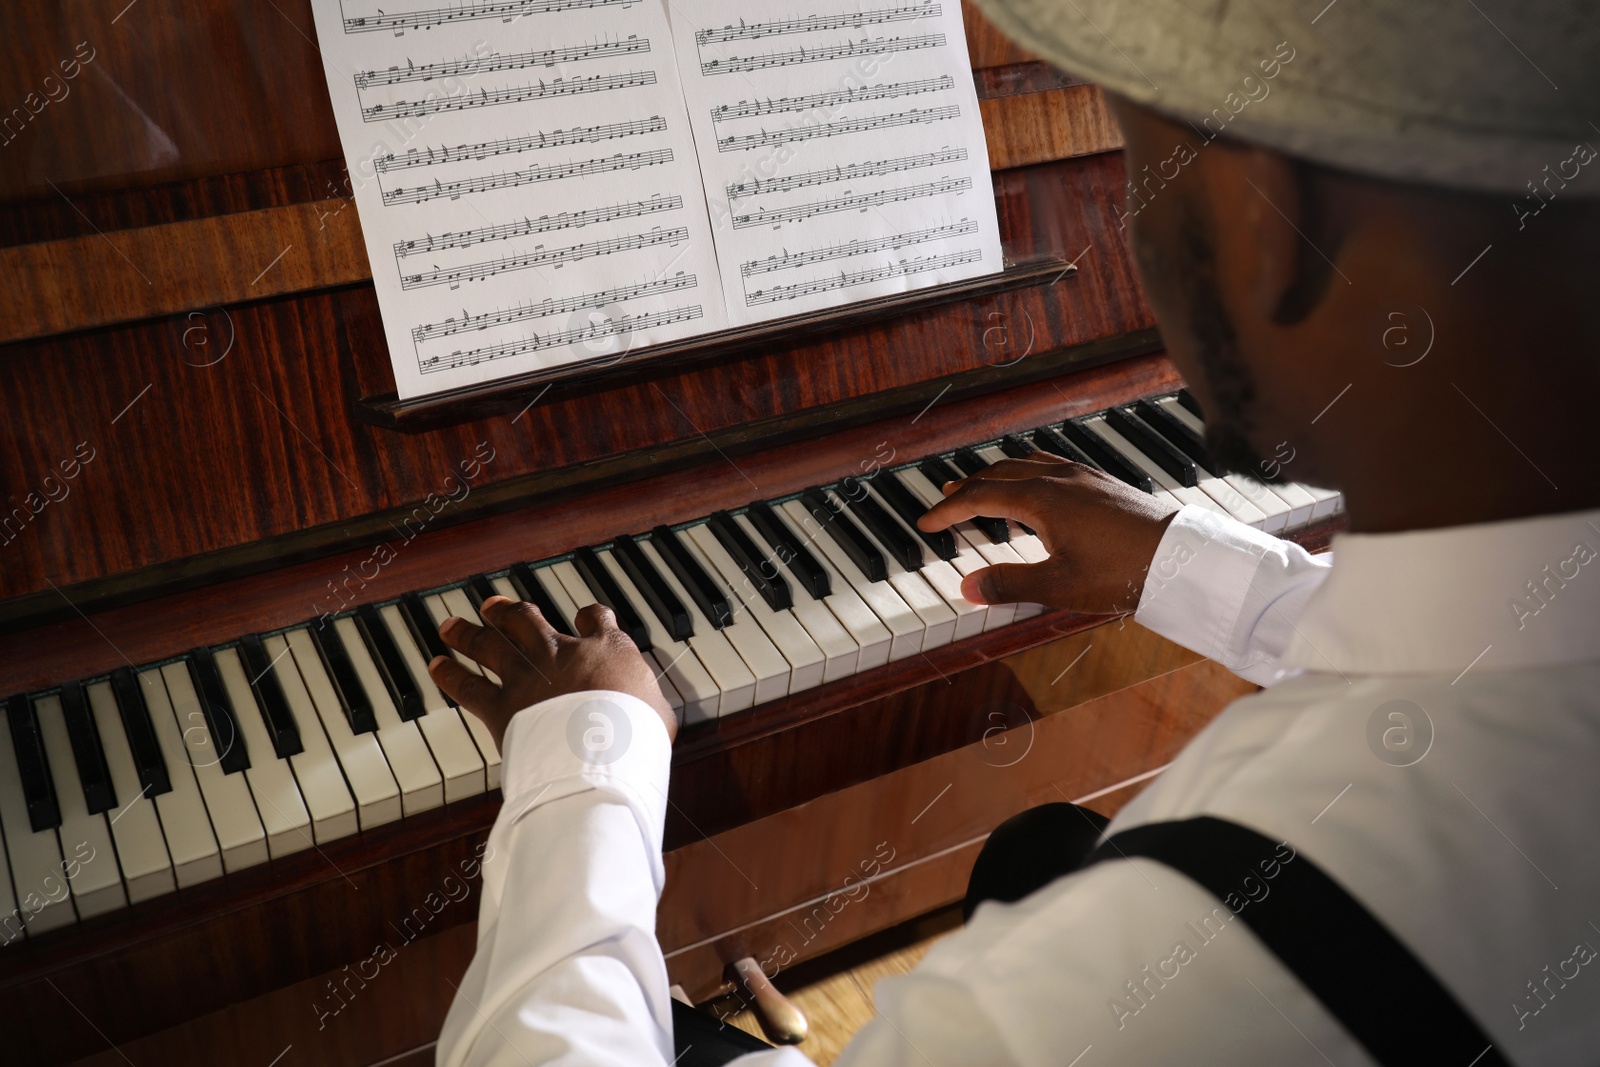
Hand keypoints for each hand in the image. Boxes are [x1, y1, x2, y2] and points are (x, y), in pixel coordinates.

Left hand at [427, 596, 676, 749]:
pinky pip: (469, 685)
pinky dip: (450, 674)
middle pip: (527, 619)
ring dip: (469, 632)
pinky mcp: (502, 707)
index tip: (584, 618)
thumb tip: (651, 714)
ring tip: (451, 625)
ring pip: (490, 644)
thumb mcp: (658, 714)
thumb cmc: (638, 736)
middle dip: (508, 611)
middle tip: (494, 606)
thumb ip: (646, 704)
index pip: (595, 618)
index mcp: (606, 649)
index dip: (588, 617)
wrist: (600, 754)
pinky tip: (437, 665)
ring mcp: (527, 677)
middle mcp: (561, 653)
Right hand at [917, 451, 1179, 613]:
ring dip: (998, 476)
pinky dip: (1028, 473)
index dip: (949, 510)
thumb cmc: (1123, 572)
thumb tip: (966, 587)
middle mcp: (1059, 479)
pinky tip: (1037, 488)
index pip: (980, 497)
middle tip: (946, 501)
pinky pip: (1052, 466)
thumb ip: (1008, 584)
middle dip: (968, 487)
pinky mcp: (1103, 484)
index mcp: (1042, 499)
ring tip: (984, 490)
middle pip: (999, 473)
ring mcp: (1083, 477)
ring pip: (1027, 465)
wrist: (1181, 559)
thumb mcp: (1058, 587)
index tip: (926, 523)